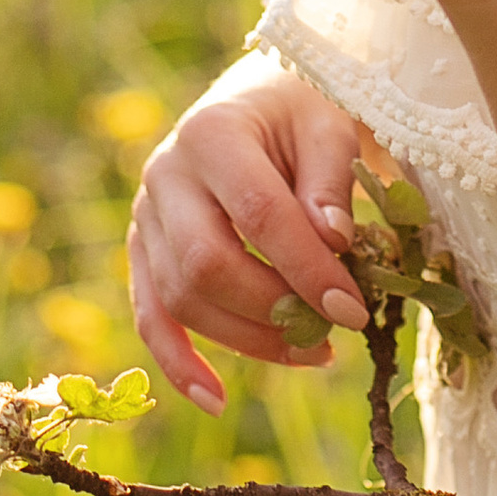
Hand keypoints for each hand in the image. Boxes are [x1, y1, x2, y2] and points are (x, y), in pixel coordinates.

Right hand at [128, 59, 368, 410]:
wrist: (262, 97)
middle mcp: (165, 173)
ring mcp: (146, 215)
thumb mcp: (329, 124)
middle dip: (273, 311)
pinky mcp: (143, 250)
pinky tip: (216, 398)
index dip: (306, 268)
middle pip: (208, 265)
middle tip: (333, 332)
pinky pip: (151, 316)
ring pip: (182, 299)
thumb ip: (330, 181)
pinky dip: (177, 363)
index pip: (259, 215)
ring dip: (247, 340)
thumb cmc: (303, 109)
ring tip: (314, 351)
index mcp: (212, 133)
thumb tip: (333, 243)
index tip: (353, 308)